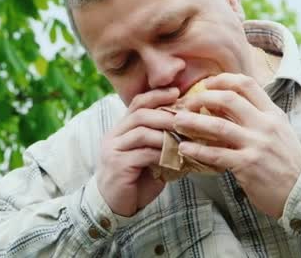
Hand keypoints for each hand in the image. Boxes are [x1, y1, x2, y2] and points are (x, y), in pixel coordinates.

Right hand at [96, 87, 178, 216]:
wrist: (113, 207)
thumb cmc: (134, 181)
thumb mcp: (147, 157)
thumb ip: (158, 142)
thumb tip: (186, 130)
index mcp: (120, 130)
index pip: (136, 103)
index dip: (156, 95)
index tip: (177, 92)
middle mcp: (114, 136)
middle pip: (140, 114)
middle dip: (166, 114)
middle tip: (187, 118)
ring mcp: (113, 150)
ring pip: (142, 132)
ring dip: (166, 134)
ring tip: (184, 138)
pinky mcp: (118, 165)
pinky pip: (144, 153)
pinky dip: (163, 154)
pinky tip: (176, 158)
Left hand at [173, 73, 300, 217]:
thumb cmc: (286, 161)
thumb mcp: (277, 131)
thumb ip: (254, 116)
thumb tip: (221, 103)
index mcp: (272, 114)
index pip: (247, 84)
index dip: (222, 80)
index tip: (205, 84)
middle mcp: (265, 125)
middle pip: (229, 99)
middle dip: (202, 98)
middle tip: (185, 104)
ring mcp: (257, 145)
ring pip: (218, 126)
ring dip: (193, 122)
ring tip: (176, 122)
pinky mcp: (248, 165)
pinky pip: (216, 154)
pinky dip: (197, 150)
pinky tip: (183, 148)